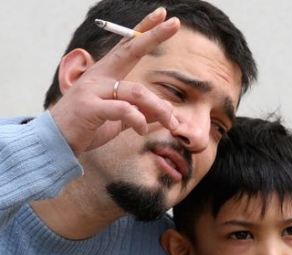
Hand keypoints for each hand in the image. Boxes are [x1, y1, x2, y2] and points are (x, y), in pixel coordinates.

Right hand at [50, 8, 179, 154]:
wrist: (56, 143)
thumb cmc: (87, 129)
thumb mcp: (118, 121)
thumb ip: (140, 113)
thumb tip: (165, 110)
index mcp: (105, 76)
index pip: (127, 47)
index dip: (144, 30)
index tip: (163, 15)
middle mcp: (98, 77)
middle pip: (130, 51)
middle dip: (153, 36)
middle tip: (175, 23)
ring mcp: (92, 90)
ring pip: (137, 92)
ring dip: (160, 109)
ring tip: (171, 124)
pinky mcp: (90, 108)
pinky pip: (124, 110)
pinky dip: (139, 121)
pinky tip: (142, 131)